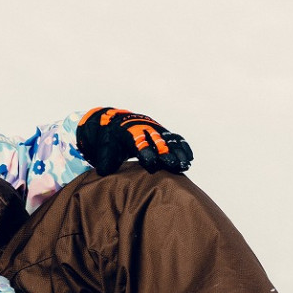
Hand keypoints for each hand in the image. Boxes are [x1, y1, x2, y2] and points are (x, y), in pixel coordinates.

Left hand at [76, 107, 192, 175]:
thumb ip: (104, 158)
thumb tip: (105, 169)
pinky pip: (176, 140)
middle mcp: (144, 129)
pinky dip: (183, 148)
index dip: (145, 152)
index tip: (151, 164)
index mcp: (128, 132)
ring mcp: (155, 130)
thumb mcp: (104, 147)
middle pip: (157, 140)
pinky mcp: (163, 134)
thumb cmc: (110, 140)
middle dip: (165, 152)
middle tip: (172, 165)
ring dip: (178, 152)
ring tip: (184, 166)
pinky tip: (188, 160)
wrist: (117, 123)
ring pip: (169, 140)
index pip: (138, 142)